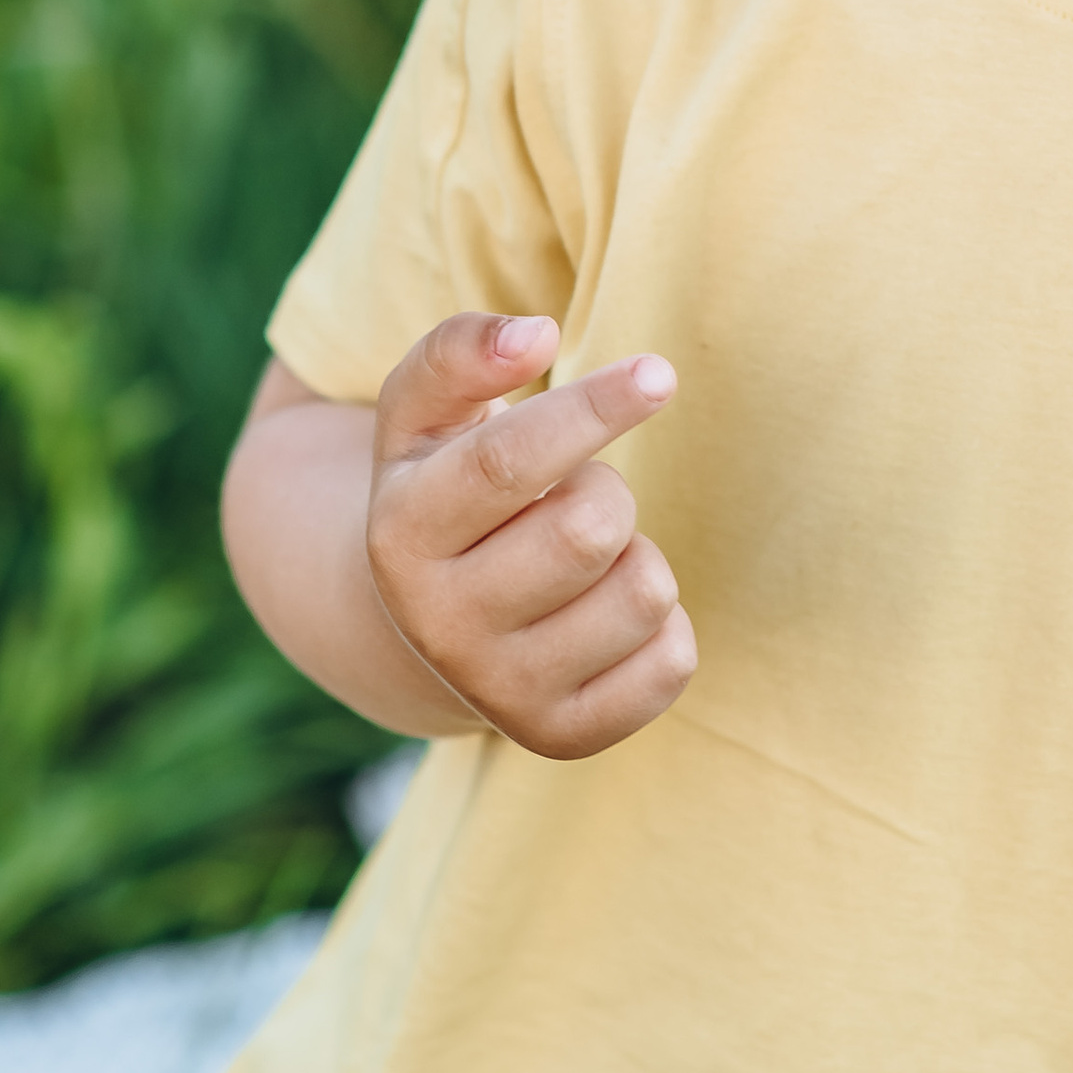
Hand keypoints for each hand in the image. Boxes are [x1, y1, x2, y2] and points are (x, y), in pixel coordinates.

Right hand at [364, 313, 693, 758]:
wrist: (418, 628)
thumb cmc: (442, 491)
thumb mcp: (423, 416)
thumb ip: (462, 352)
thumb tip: (534, 335)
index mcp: (400, 534)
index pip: (508, 464)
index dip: (592, 410)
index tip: (659, 373)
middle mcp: (438, 625)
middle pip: (590, 527)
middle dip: (606, 489)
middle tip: (575, 495)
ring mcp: (499, 692)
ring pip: (643, 592)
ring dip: (635, 554)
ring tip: (582, 559)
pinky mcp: (562, 737)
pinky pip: (672, 662)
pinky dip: (663, 623)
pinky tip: (604, 614)